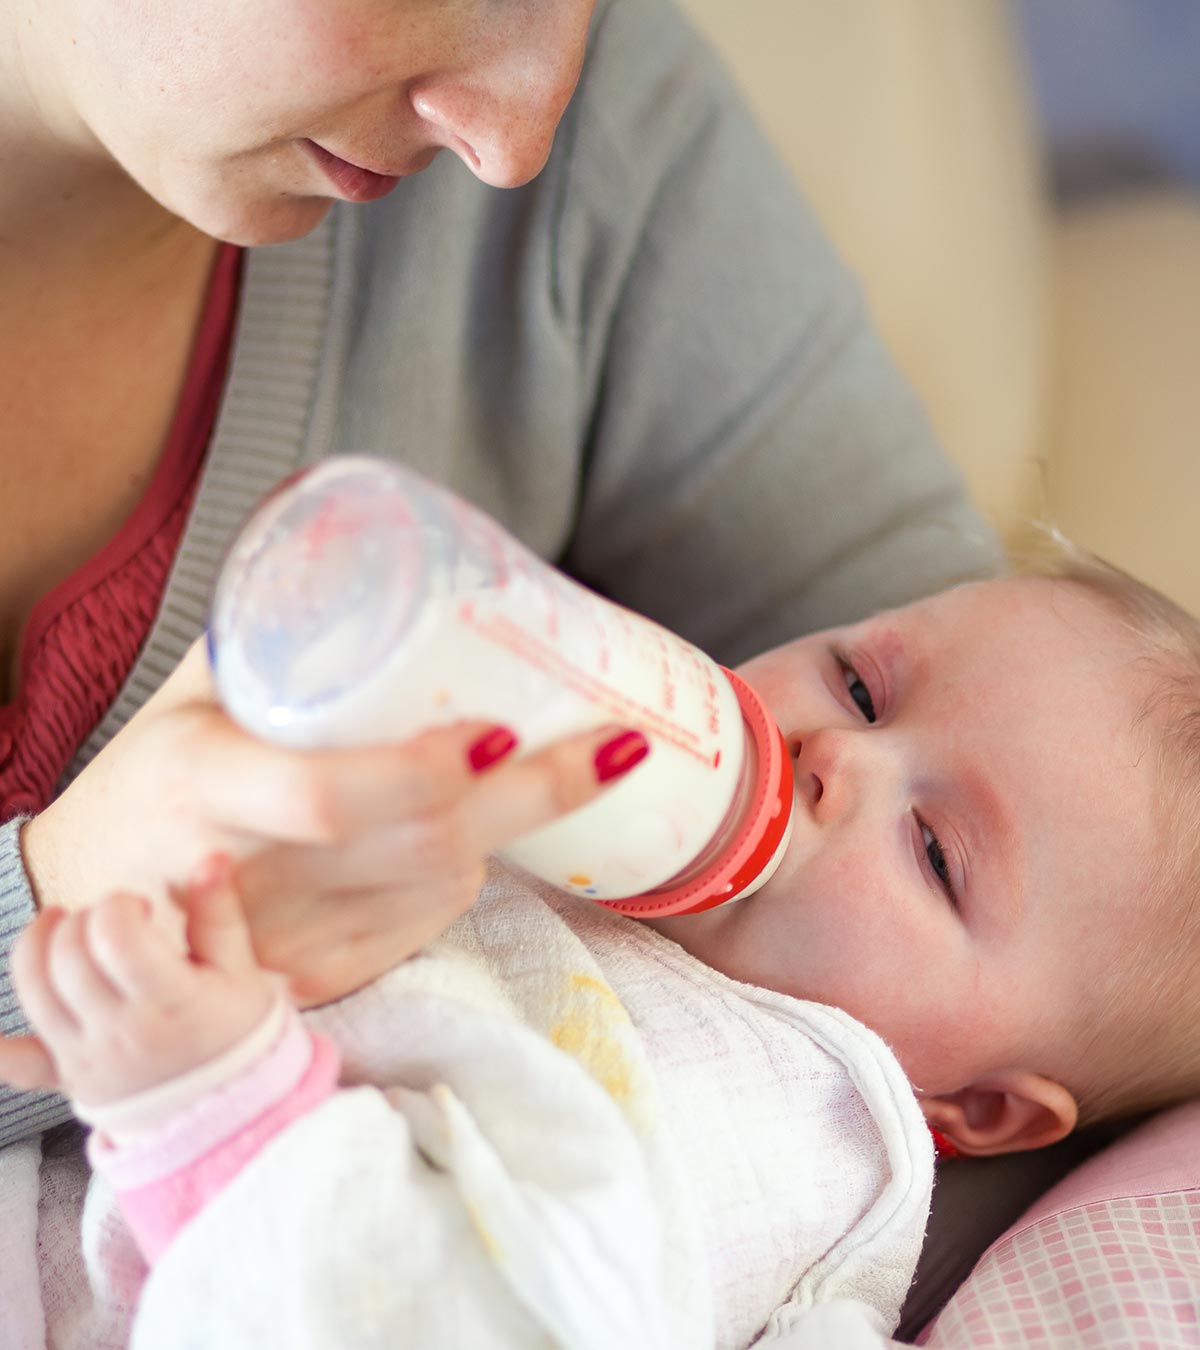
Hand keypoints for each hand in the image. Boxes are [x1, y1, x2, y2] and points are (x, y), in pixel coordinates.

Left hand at [0, 859, 273, 1105]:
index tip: (140, 906)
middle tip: (113, 920)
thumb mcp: (239, 971)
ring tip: (62, 926)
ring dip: (38, 945)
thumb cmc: (235, 1033)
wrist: (227, 1108)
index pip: (117, 939)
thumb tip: (210, 858)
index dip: (118, 906)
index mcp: (172, 1002)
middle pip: (69, 957)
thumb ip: (218, 913)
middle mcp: (121, 1032)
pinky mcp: (65, 1075)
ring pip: (34, 991)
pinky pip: (16, 1066)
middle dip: (83, 919)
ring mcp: (86, 1056)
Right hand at [20, 640, 648, 1005]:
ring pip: (438, 889)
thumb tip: (361, 542)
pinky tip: (486, 826)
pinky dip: (469, 871)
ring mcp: (285, 944)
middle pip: (418, 848)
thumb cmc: (150, 781)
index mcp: (205, 785)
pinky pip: (424, 925)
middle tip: (619, 744)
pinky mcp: (317, 980)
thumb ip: (270, 631)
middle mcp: (247, 879)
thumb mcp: (187, 696)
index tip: (502, 730)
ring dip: (515, 824)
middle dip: (536, 798)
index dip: (421, 772)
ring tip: (574, 766)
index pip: (324, 796)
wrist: (95, 904)